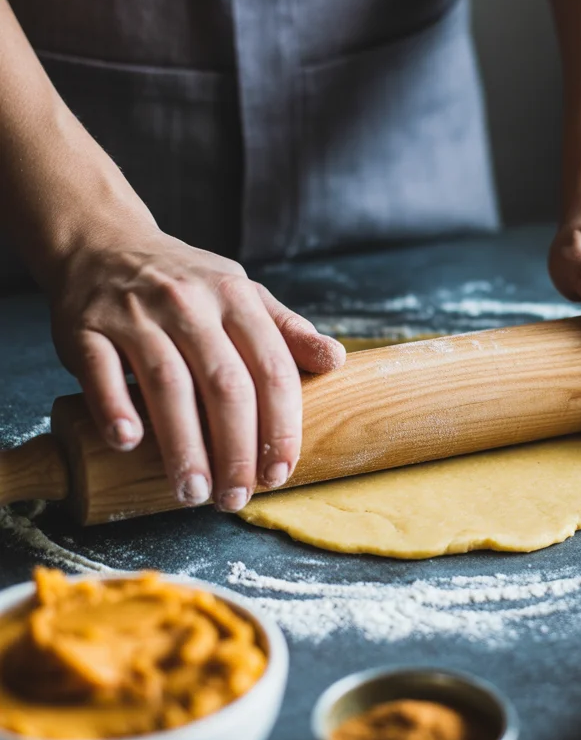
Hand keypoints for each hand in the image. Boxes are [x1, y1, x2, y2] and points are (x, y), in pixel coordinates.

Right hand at [48, 226, 345, 509]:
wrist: (103, 242)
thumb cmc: (185, 282)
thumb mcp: (242, 293)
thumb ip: (287, 330)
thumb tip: (337, 361)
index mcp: (236, 298)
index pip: (271, 368)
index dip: (280, 426)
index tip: (279, 473)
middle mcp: (189, 303)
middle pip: (224, 384)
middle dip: (236, 449)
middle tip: (234, 497)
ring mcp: (135, 314)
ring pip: (167, 384)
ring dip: (182, 445)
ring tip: (192, 492)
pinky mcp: (85, 327)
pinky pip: (100, 371)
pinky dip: (114, 407)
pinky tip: (129, 443)